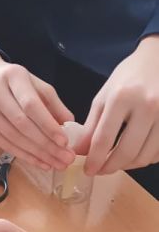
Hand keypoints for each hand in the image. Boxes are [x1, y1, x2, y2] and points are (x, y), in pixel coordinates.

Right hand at [0, 52, 73, 170]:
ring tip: (56, 163)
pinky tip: (40, 162)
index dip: (48, 125)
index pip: (31, 105)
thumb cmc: (11, 81)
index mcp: (12, 76)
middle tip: (65, 158)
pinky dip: (24, 155)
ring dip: (37, 154)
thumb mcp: (33, 83)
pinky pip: (4, 144)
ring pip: (13, 137)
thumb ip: (52, 101)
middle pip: (22, 124)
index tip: (64, 141)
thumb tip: (69, 124)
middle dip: (46, 144)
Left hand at [83, 36, 158, 174]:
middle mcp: (147, 107)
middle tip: (101, 171)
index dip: (94, 159)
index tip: (88, 170)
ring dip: (128, 166)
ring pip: (145, 156)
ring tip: (116, 163)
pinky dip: (145, 159)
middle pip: (127, 152)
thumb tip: (79, 152)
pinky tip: (135, 154)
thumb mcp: (105, 96)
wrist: (158, 60)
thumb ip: (92, 126)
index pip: (104, 138)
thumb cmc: (128, 78)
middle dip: (111, 167)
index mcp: (122, 97)